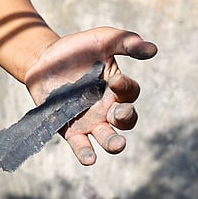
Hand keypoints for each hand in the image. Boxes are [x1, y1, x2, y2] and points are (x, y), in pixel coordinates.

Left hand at [24, 27, 156, 165]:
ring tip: (117, 145)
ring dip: (113, 142)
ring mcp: (90, 121)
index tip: (115, 80)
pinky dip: (87, 153)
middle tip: (120, 113)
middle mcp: (107, 108)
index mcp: (118, 88)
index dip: (126, 88)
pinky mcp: (70, 130)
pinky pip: (81, 145)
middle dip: (126, 118)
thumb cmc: (79, 49)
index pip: (130, 93)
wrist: (44, 60)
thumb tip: (153, 49)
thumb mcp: (104, 39)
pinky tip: (90, 159)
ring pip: (107, 137)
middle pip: (125, 120)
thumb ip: (127, 43)